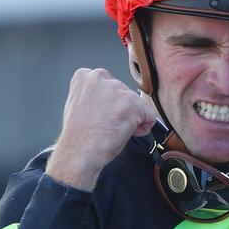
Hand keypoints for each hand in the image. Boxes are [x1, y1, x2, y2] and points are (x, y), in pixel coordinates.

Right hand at [46, 68, 156, 190]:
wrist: (79, 153)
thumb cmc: (78, 135)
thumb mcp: (78, 102)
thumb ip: (94, 93)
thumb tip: (111, 97)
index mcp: (85, 76)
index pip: (109, 85)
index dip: (108, 104)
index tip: (99, 115)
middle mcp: (101, 76)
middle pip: (125, 93)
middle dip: (121, 110)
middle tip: (105, 124)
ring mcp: (117, 90)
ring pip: (137, 105)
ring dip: (130, 119)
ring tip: (112, 129)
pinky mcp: (132, 104)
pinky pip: (150, 116)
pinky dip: (143, 128)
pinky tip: (124, 133)